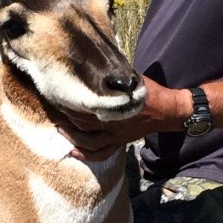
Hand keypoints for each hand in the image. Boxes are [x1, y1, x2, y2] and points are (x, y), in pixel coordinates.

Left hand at [58, 77, 191, 161]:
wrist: (167, 110)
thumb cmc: (148, 92)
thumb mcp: (130, 78)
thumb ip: (113, 78)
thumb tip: (96, 67)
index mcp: (114, 106)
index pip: (86, 107)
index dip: (70, 103)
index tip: (59, 96)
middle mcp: (113, 123)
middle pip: (84, 124)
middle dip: (68, 118)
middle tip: (56, 111)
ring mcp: (116, 136)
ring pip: (89, 142)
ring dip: (72, 137)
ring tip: (60, 130)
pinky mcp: (120, 143)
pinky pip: (102, 154)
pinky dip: (87, 155)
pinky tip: (74, 151)